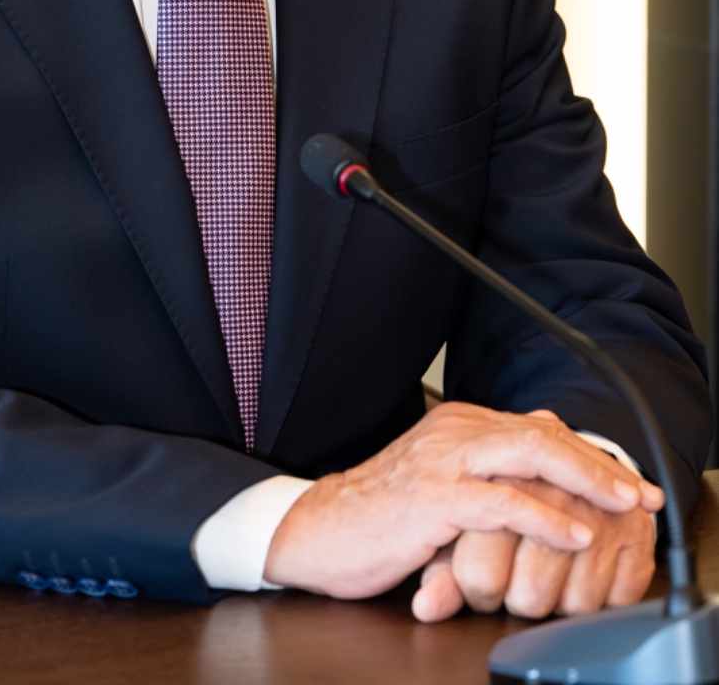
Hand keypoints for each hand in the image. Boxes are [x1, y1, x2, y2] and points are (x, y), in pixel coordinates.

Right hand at [262, 403, 662, 601]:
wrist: (320, 529)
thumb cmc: (381, 513)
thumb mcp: (442, 484)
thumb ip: (486, 472)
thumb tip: (541, 458)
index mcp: (458, 425)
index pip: (538, 428)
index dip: (587, 453)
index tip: (626, 481)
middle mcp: (454, 433)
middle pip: (542, 434)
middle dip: (598, 463)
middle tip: (638, 491)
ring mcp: (442, 463)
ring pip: (529, 456)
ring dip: (585, 482)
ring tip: (621, 506)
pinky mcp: (433, 500)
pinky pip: (502, 504)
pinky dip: (546, 519)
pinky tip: (573, 534)